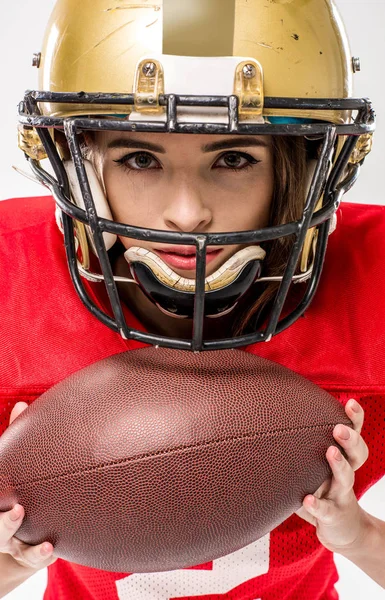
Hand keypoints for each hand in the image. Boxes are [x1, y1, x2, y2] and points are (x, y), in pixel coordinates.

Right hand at [0, 402, 56, 570]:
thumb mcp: (11, 466)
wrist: (23, 529)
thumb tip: (22, 404)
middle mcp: (1, 526)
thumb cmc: (19, 488)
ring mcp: (15, 543)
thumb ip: (14, 437)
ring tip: (46, 543)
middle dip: (5, 524)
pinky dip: (42, 555)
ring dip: (29, 548)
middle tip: (19, 510)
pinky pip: (35, 559)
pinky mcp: (32, 554)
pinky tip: (54, 547)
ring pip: (17, 549)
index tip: (5, 494)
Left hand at [296, 399, 368, 553]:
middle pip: (356, 454)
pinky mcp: (334, 516)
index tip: (351, 403)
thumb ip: (303, 446)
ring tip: (330, 451)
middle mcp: (345, 474)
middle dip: (350, 439)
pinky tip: (307, 499)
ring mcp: (341, 495)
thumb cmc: (325, 490)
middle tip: (339, 428)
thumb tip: (270, 418)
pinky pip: (326, 510)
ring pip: (346, 479)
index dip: (354, 419)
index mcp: (342, 459)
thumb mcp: (317, 467)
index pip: (353, 434)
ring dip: (338, 465)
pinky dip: (318, 505)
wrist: (342, 530)